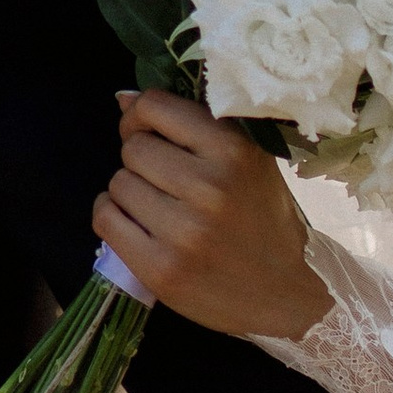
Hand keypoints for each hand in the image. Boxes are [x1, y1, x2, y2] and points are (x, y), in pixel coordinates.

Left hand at [93, 88, 331, 344]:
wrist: (287, 293)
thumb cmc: (263, 221)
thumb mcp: (248, 162)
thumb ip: (192, 128)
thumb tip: (122, 99)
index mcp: (234, 151)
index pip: (156, 107)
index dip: (140, 116)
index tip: (147, 133)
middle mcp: (210, 188)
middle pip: (133, 148)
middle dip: (140, 161)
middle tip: (163, 182)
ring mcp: (184, 232)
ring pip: (117, 183)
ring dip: (129, 192)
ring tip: (158, 208)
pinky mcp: (161, 269)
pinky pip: (106, 220)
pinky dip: (113, 217)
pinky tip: (136, 225)